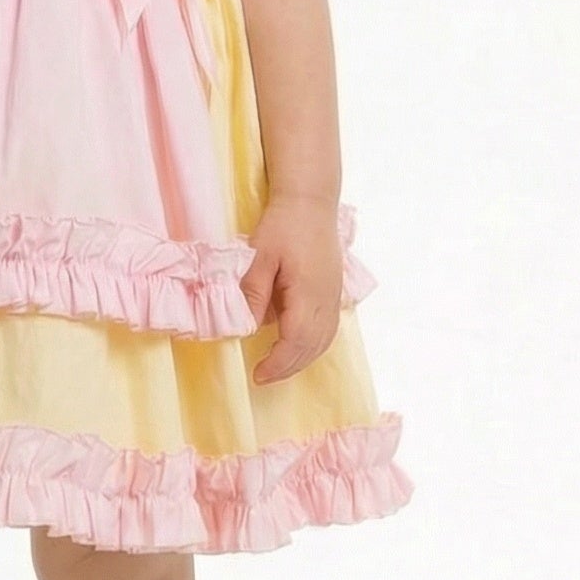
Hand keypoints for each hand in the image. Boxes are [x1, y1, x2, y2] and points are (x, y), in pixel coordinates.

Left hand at [239, 194, 342, 384]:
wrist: (310, 203)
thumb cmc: (283, 225)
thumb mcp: (260, 256)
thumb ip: (254, 292)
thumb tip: (246, 326)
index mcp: (308, 293)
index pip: (296, 340)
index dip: (278, 363)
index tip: (258, 374)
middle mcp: (326, 300)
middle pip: (312, 347)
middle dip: (288, 367)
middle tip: (263, 377)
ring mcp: (333, 297)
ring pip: (324, 341)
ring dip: (301, 359)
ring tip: (277, 367)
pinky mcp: (334, 292)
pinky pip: (328, 329)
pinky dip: (313, 345)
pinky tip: (296, 347)